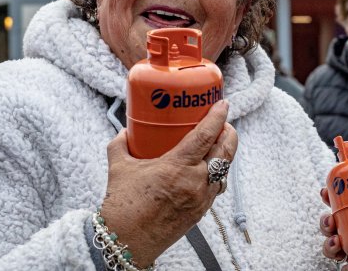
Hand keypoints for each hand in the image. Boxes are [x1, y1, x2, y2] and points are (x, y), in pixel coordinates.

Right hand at [100, 99, 236, 266]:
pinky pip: (216, 187)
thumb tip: (124, 131)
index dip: (218, 117)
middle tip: (223, 123)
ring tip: (218, 143)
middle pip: (225, 151)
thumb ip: (121, 144)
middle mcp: (195, 182)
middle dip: (229, 133)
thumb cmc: (122, 206)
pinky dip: (217, 174)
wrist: (126, 243)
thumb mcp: (118, 167)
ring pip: (224, 170)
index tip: (224, 104)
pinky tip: (209, 168)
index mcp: (177, 167)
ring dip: (225, 154)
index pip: (206, 136)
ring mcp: (201, 198)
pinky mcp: (201, 212)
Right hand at [319, 182, 347, 269]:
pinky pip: (346, 269)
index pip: (339, 205)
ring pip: (331, 247)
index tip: (324, 193)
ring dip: (329, 245)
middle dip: (325, 222)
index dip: (327, 198)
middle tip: (331, 220)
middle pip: (330, 226)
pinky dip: (346, 268)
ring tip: (337, 242)